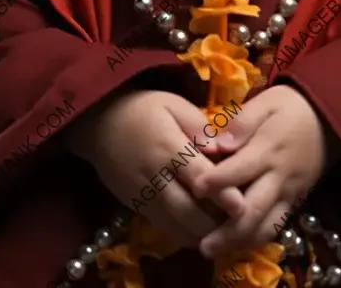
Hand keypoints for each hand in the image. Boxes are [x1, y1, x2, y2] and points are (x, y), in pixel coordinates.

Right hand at [66, 89, 243, 249]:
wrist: (99, 124)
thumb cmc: (144, 109)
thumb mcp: (173, 105)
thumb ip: (198, 126)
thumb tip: (221, 148)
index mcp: (168, 147)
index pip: (198, 175)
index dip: (220, 193)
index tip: (241, 206)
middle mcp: (155, 176)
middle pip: (186, 209)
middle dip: (214, 223)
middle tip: (240, 228)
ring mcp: (143, 195)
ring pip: (174, 225)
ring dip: (201, 234)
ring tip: (226, 236)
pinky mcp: (136, 206)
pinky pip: (163, 228)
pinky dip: (184, 235)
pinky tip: (202, 235)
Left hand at [192, 86, 334, 257]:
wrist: (326, 119)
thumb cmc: (289, 107)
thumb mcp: (266, 102)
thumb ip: (242, 122)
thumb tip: (218, 144)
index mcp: (269, 149)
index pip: (241, 169)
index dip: (217, 181)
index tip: (195, 188)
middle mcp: (280, 177)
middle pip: (254, 210)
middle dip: (228, 230)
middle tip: (202, 245)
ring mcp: (289, 193)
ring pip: (267, 226)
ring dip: (240, 241)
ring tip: (214, 250)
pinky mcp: (295, 201)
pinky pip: (277, 225)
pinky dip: (256, 238)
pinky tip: (236, 243)